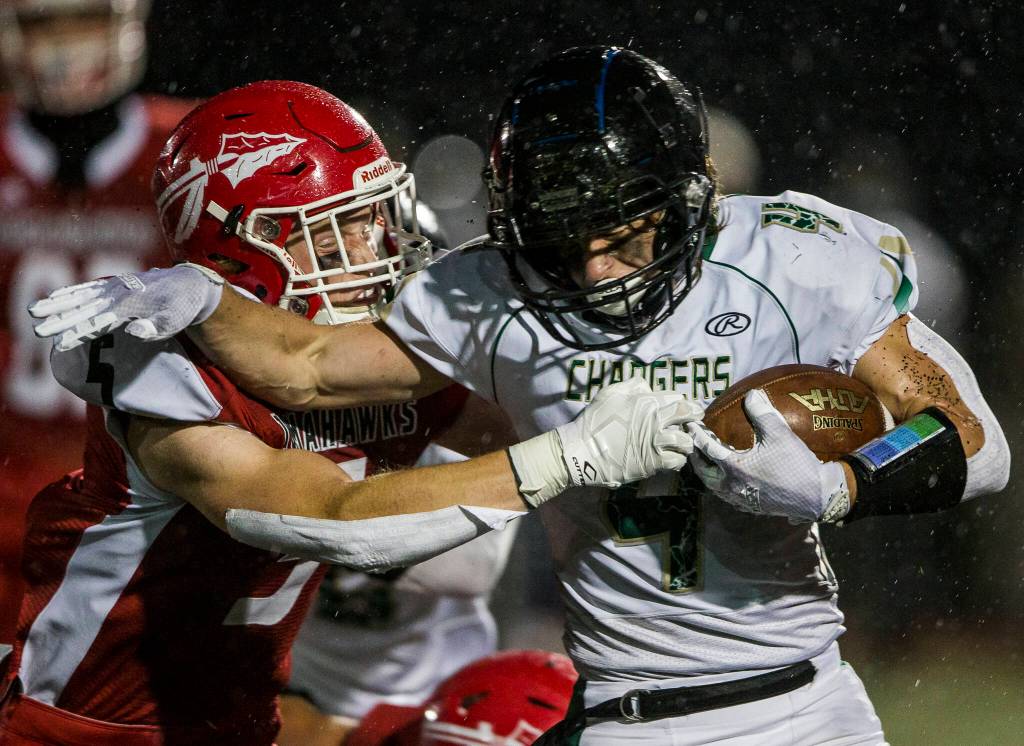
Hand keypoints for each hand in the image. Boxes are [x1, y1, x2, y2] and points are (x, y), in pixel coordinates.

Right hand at [29, 263, 224, 350]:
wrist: (190, 282)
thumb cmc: (183, 308)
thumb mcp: (175, 321)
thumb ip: (155, 329)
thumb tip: (132, 331)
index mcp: (130, 306)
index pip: (99, 323)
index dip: (79, 333)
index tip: (60, 342)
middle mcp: (118, 295)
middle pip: (83, 309)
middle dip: (59, 320)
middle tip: (37, 330)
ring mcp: (115, 287)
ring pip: (80, 296)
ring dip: (56, 304)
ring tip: (34, 311)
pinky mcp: (116, 284)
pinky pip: (88, 288)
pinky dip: (70, 292)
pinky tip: (53, 296)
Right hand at [509, 377, 703, 506]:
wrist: (583, 451)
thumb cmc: (595, 421)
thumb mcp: (609, 393)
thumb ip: (632, 385)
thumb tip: (647, 385)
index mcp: (646, 402)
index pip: (677, 398)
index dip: (682, 403)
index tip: (685, 407)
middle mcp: (655, 421)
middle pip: (687, 415)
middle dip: (694, 417)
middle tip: (693, 421)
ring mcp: (656, 443)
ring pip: (685, 441)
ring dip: (686, 441)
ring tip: (682, 443)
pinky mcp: (653, 463)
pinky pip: (677, 461)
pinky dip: (678, 459)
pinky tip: (673, 458)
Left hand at [687, 389, 849, 522]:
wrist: (817, 496)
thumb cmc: (797, 464)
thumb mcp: (780, 434)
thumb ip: (762, 413)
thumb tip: (751, 394)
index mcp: (735, 469)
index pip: (707, 449)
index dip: (697, 434)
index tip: (690, 424)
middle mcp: (733, 487)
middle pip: (704, 472)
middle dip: (696, 457)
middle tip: (693, 443)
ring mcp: (741, 500)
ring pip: (713, 486)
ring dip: (707, 472)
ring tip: (706, 459)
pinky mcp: (751, 507)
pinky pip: (727, 495)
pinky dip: (720, 484)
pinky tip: (727, 476)